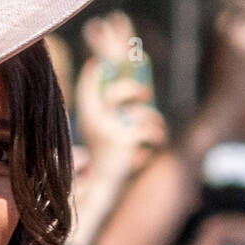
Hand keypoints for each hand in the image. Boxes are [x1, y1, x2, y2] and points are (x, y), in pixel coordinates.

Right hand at [75, 58, 165, 174]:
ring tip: (157, 127)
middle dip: (135, 89)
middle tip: (147, 94)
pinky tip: (157, 141)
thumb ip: (102, 109)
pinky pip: (150, 129)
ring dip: (155, 120)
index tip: (97, 62)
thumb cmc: (105, 153)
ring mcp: (111, 129)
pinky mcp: (126, 140)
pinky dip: (157, 135)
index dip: (92, 74)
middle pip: (116, 93)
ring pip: (141, 113)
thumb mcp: (98, 130)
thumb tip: (111, 79)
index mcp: (87, 117)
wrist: (104, 182)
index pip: (87, 89)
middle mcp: (96, 120)